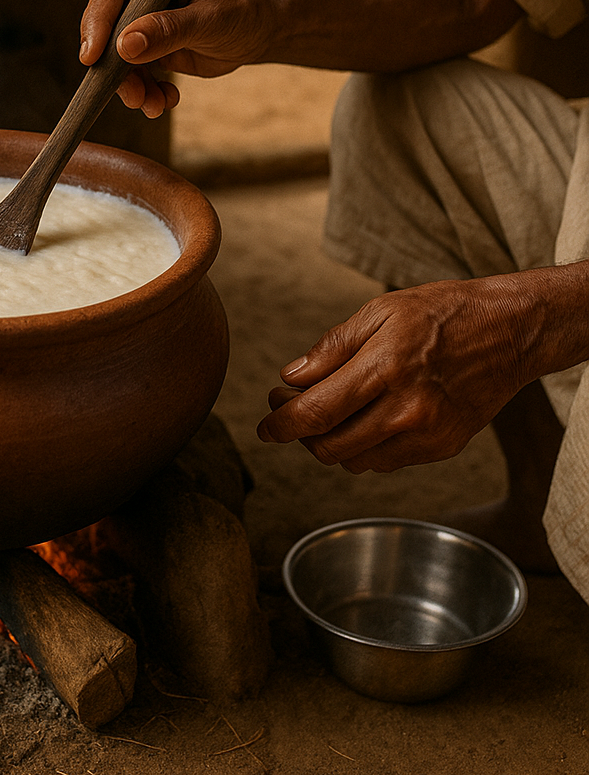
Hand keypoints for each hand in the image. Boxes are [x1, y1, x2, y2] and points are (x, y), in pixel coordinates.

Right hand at [79, 0, 269, 116]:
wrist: (259, 32)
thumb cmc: (242, 11)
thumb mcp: (210, 20)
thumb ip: (169, 30)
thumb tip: (125, 45)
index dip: (97, 22)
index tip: (92, 57)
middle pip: (105, 26)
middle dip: (114, 65)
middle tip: (130, 94)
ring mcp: (138, 18)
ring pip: (114, 56)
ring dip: (130, 86)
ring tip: (153, 104)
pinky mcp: (143, 45)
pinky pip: (130, 73)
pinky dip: (144, 91)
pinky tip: (165, 99)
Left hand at [255, 275, 546, 473]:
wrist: (509, 332)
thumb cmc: (442, 313)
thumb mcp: (381, 311)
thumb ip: (332, 348)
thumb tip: (291, 378)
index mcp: (386, 367)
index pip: (316, 413)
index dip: (280, 424)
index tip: (265, 425)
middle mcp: (407, 409)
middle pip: (329, 446)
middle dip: (300, 434)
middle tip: (290, 409)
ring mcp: (427, 434)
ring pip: (355, 461)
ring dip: (330, 443)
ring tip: (325, 412)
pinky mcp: (442, 448)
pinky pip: (385, 462)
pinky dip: (363, 448)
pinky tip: (363, 419)